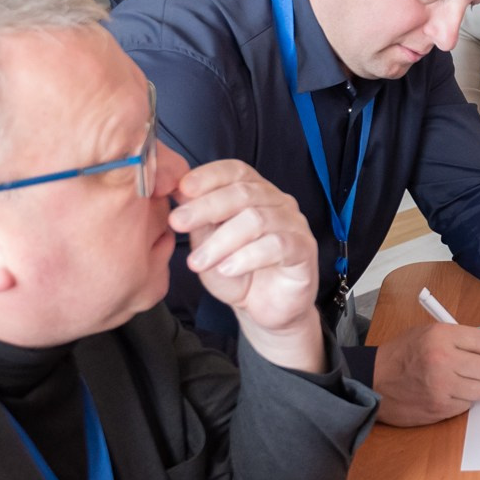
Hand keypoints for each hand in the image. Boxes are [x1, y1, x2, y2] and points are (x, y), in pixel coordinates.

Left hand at [171, 160, 323, 369]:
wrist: (263, 309)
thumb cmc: (236, 272)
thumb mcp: (207, 244)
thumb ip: (198, 219)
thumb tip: (176, 192)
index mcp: (255, 192)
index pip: (235, 171)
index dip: (208, 176)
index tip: (182, 190)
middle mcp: (277, 202)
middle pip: (243, 192)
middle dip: (205, 207)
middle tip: (178, 223)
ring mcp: (294, 224)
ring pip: (256, 219)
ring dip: (221, 241)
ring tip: (198, 262)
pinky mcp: (304, 249)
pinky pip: (277, 245)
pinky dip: (247, 257)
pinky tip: (228, 269)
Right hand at [372, 317, 479, 426]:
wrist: (373, 380)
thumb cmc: (401, 354)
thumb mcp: (427, 333)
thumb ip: (458, 339)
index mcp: (441, 336)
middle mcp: (443, 360)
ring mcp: (441, 386)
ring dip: (476, 388)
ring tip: (463, 384)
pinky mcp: (439, 407)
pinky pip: (466, 405)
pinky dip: (462, 401)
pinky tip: (448, 394)